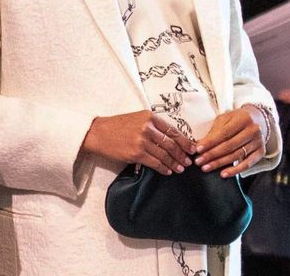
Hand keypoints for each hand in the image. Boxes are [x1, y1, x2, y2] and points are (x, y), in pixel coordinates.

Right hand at [80, 110, 196, 174]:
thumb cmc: (117, 126)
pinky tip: (168, 171)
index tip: (191, 148)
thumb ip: (153, 126)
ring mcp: (142, 141)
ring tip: (180, 169)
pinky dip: (163, 168)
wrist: (98, 133)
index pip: (173, 130)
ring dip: (174, 163)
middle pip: (171, 144)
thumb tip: (170, 139)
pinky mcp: (136, 154)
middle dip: (182, 154)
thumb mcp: (137, 119)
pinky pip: (155, 163)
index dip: (184, 141)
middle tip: (188, 161)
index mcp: (150, 117)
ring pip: (164, 155)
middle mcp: (147, 128)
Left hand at [194, 105, 265, 177]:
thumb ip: (214, 132)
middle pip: (230, 145)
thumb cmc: (237, 119)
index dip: (210, 142)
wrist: (258, 120)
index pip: (224, 133)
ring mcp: (258, 142)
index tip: (198, 149)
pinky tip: (223, 173)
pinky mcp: (260, 152)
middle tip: (199, 161)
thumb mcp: (225, 119)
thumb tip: (199, 145)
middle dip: (212, 155)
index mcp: (243, 118)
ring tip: (206, 167)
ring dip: (219, 163)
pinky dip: (235, 170)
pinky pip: (247, 164)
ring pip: (236, 155)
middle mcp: (253, 130)